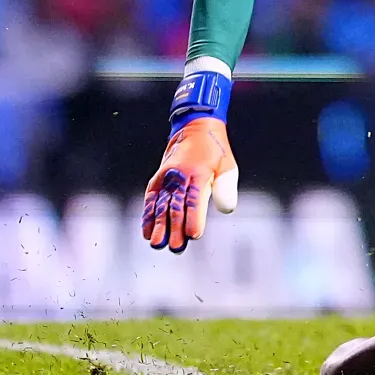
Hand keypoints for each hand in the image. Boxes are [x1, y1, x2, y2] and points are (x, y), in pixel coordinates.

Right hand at [141, 118, 238, 252]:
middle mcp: (179, 174)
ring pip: (160, 203)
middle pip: (175, 204)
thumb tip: (226, 210)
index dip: (194, 217)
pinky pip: (151, 198)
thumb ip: (227, 188)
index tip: (193, 235)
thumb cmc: (215, 152)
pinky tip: (146, 232)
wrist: (195, 128)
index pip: (195, 198)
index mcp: (199, 171)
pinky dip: (148, 215)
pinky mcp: (158, 178)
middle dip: (174, 227)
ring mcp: (166, 176)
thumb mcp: (227, 166)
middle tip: (175, 247)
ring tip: (157, 243)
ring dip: (158, 225)